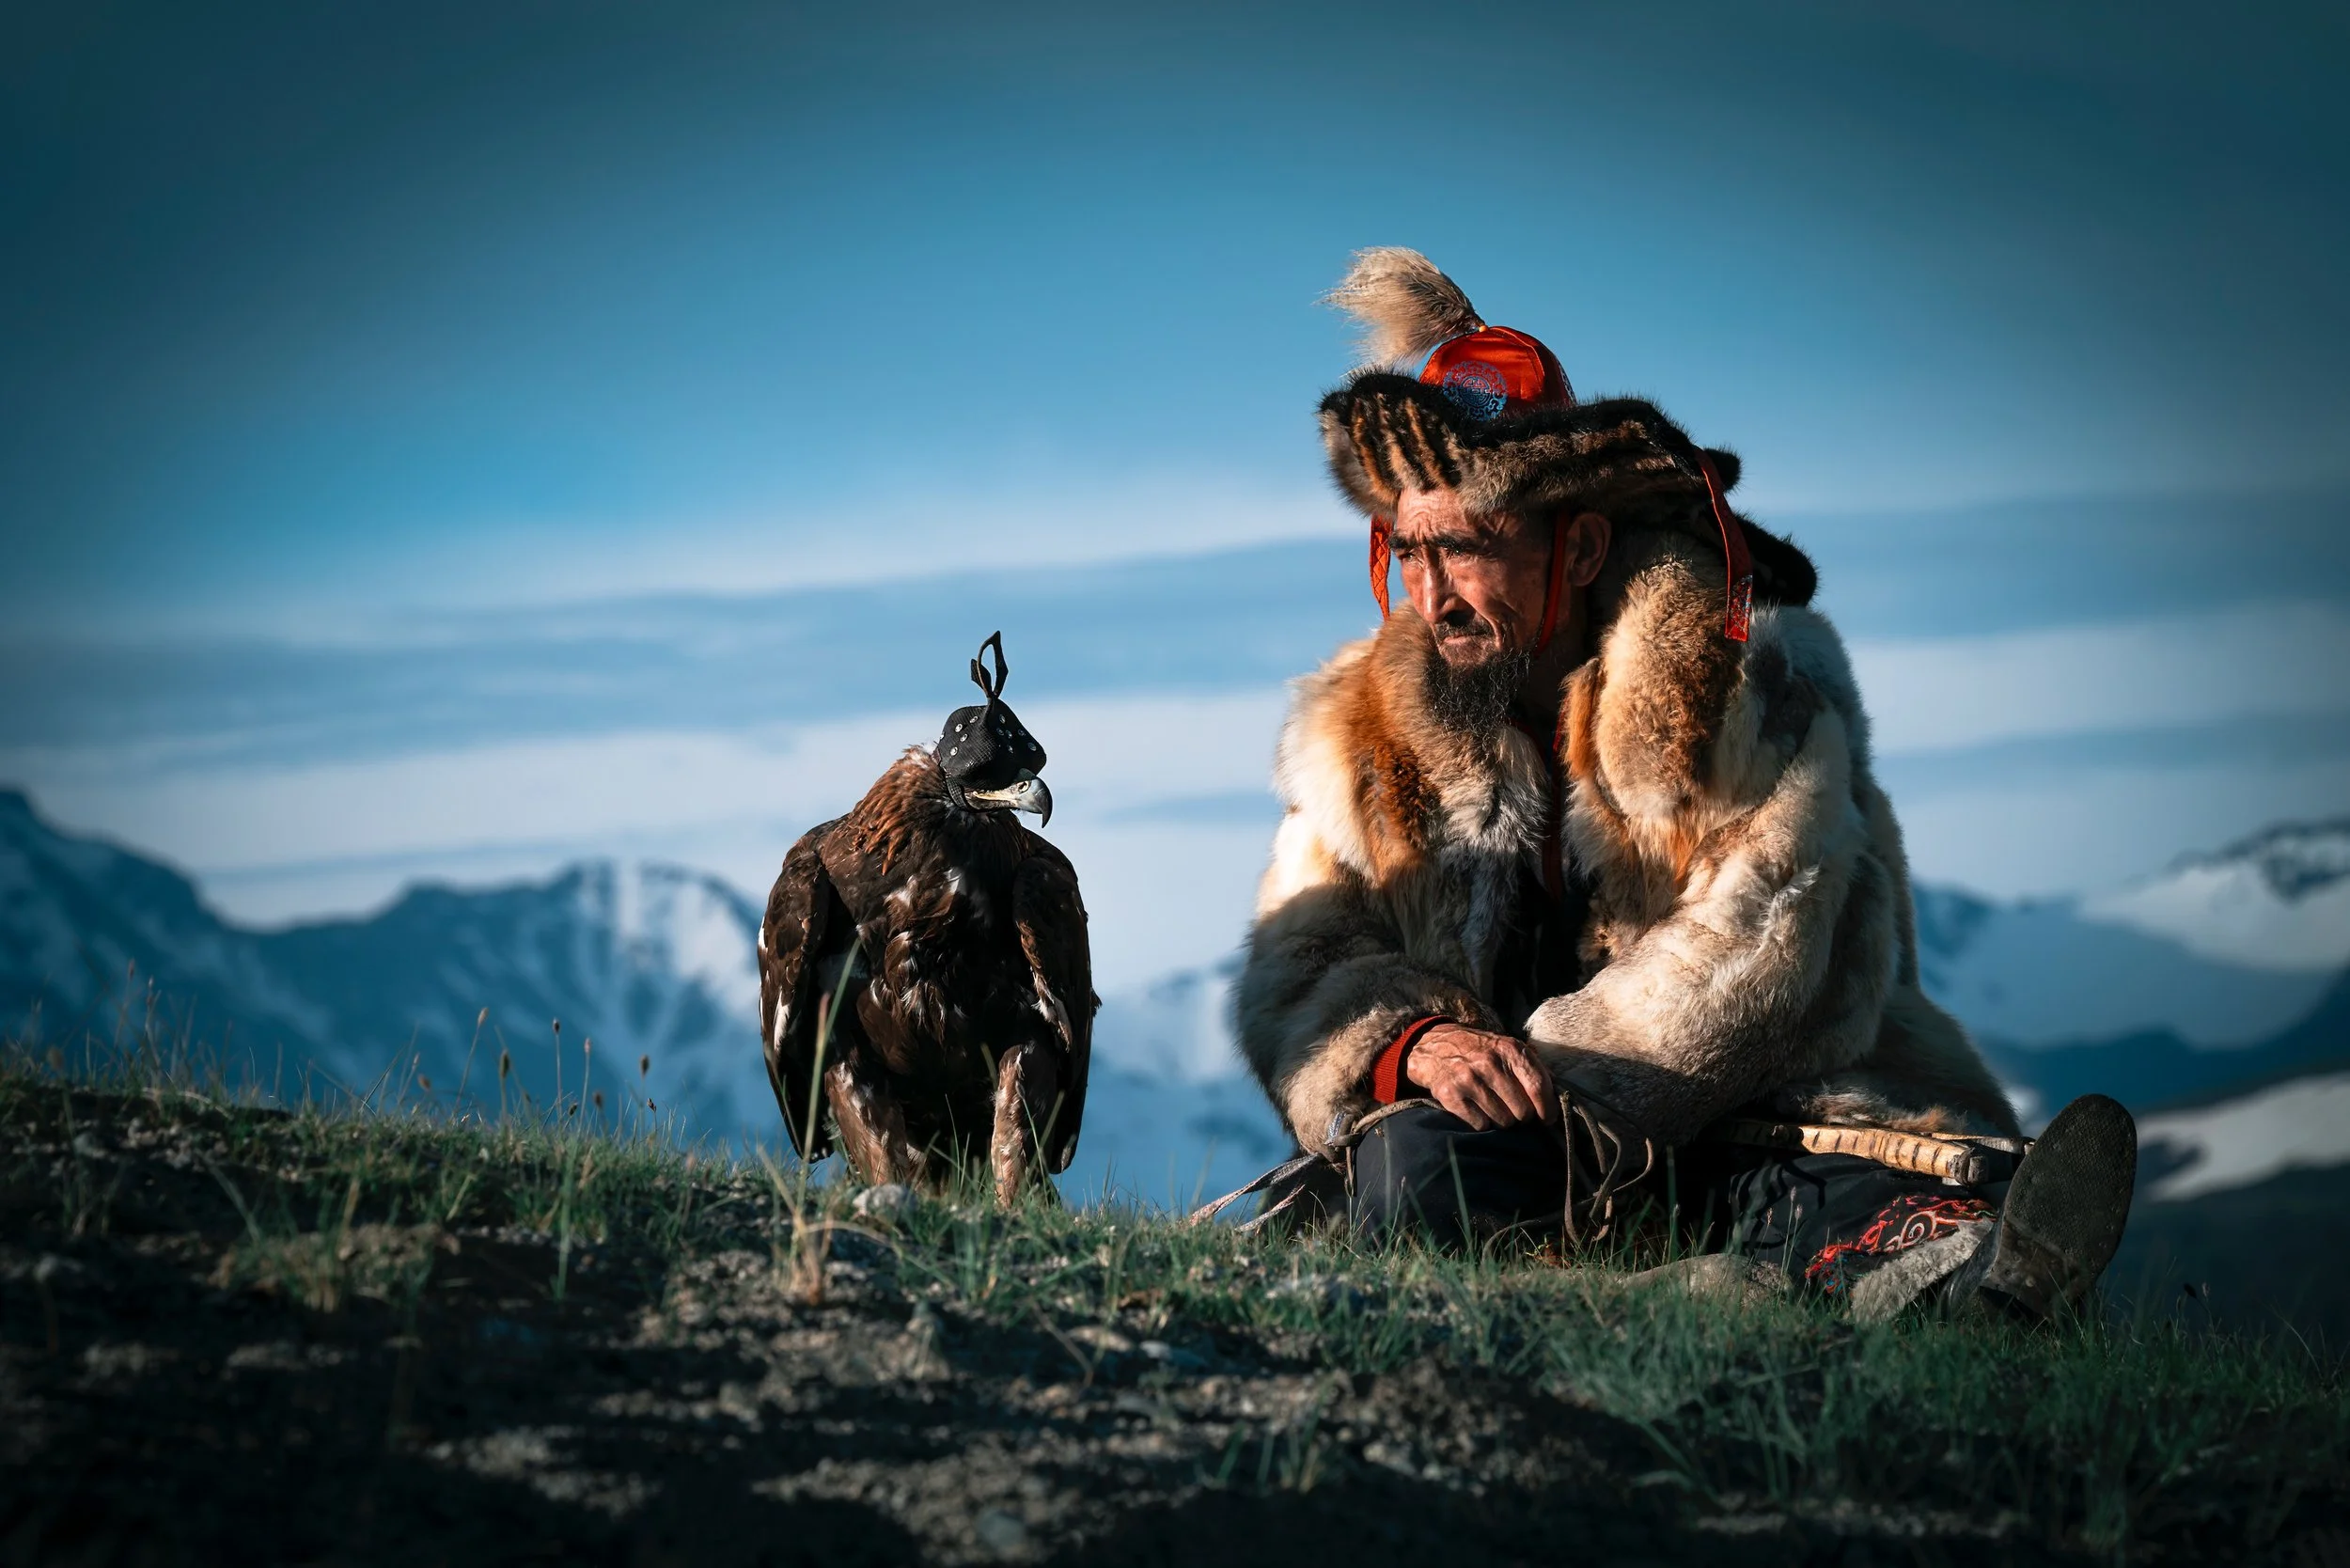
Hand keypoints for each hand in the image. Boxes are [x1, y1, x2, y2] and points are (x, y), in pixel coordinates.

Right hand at [1406, 1025, 1555, 1130]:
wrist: (1434, 1047)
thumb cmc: (1480, 1051)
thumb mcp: (1507, 1047)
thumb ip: (1533, 1067)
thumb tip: (1558, 1094)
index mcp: (1509, 1049)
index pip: (1539, 1086)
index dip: (1547, 1108)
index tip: (1547, 1119)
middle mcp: (1489, 1063)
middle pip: (1523, 1111)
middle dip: (1522, 1116)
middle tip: (1514, 1109)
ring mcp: (1468, 1080)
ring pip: (1503, 1121)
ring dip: (1502, 1120)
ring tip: (1494, 1107)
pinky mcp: (1450, 1095)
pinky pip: (1480, 1124)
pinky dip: (1482, 1122)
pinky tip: (1477, 1109)